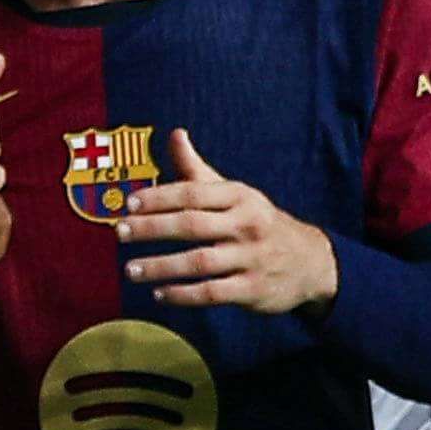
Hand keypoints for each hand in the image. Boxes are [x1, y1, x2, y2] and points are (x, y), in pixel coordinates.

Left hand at [120, 153, 335, 313]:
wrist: (311, 261)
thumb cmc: (258, 222)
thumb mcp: (235, 193)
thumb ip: (198, 170)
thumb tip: (175, 134)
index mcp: (239, 196)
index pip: (193, 192)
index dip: (159, 197)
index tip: (128, 204)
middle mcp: (246, 224)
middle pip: (192, 225)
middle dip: (152, 228)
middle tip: (120, 232)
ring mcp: (251, 258)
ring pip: (199, 262)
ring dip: (161, 267)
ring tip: (131, 270)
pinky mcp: (252, 290)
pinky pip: (211, 293)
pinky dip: (183, 295)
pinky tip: (159, 293)